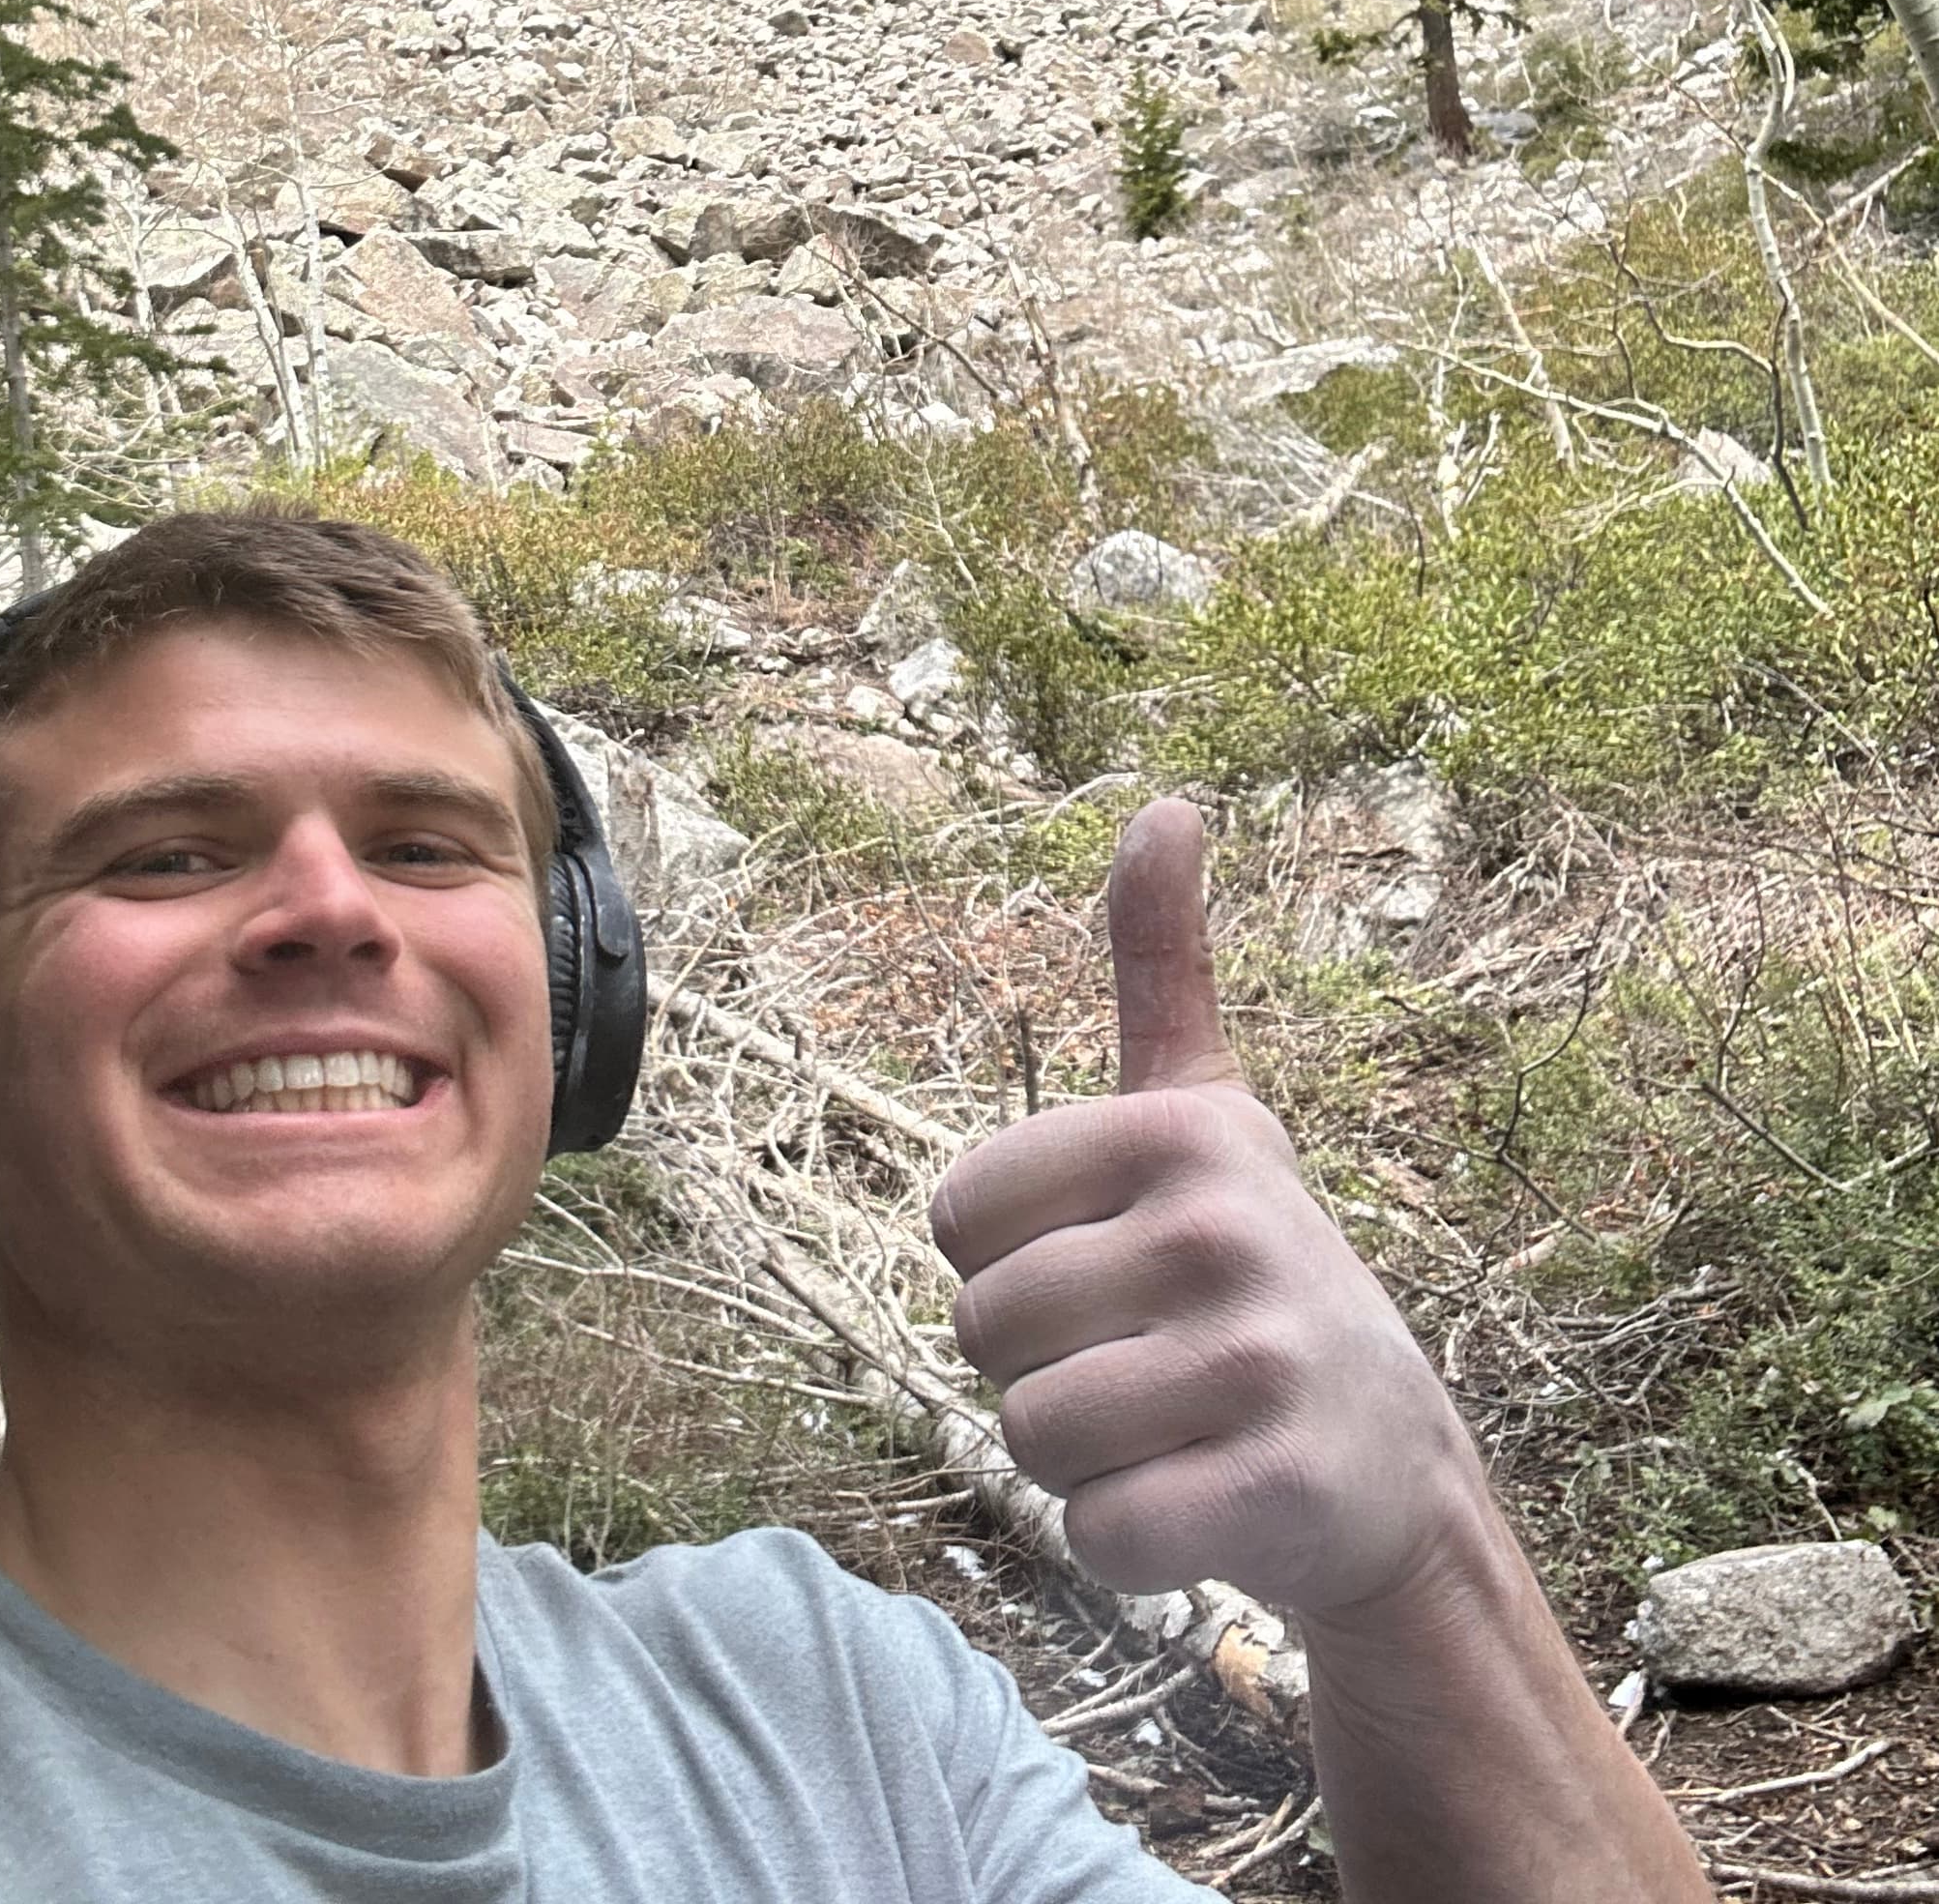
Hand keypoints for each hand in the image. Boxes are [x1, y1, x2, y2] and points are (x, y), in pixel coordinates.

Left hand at [929, 800, 1478, 1617]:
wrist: (1390, 1468)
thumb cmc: (1253, 1274)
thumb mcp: (1210, 1112)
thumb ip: (1164, 966)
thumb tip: (1164, 802)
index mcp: (1184, 1131)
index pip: (956, 1215)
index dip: (1011, 1262)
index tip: (1111, 1269)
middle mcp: (1226, 1229)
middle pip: (982, 1331)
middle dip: (1041, 1369)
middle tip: (1148, 1364)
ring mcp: (1258, 1363)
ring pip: (1028, 1435)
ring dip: (1079, 1461)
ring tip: (1172, 1430)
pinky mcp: (1273, 1493)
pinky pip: (1095, 1533)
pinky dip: (1125, 1545)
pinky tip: (1201, 1505)